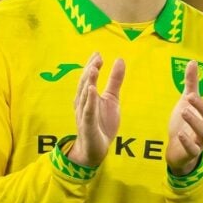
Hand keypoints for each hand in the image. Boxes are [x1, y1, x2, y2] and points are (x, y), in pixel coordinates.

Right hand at [66, 52, 125, 167]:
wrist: (96, 148)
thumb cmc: (102, 123)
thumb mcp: (112, 99)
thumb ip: (115, 80)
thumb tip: (120, 60)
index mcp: (88, 96)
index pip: (88, 77)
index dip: (91, 65)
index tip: (98, 53)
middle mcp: (83, 103)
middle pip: (84, 84)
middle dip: (90, 70)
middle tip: (97, 58)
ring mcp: (84, 114)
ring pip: (84, 95)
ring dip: (89, 81)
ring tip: (94, 69)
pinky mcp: (87, 125)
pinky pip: (88, 111)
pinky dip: (89, 100)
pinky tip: (92, 90)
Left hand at [166, 60, 202, 174]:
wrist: (176, 149)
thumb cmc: (185, 122)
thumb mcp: (187, 101)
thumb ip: (191, 83)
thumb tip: (193, 61)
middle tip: (189, 96)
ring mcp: (200, 140)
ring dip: (194, 121)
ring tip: (183, 110)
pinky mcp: (191, 151)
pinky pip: (193, 148)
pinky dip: (187, 141)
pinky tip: (180, 134)